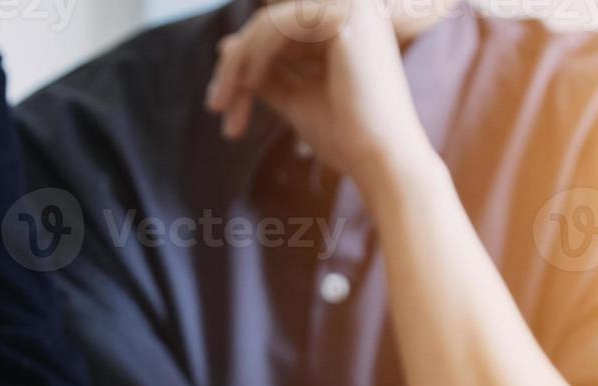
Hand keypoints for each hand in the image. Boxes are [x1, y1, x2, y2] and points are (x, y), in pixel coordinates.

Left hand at [206, 0, 429, 179]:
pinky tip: (250, 85)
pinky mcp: (343, 14)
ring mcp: (351, 6)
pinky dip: (256, 56)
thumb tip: (225, 45)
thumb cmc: (346, 137)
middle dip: (234, 66)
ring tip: (225, 104)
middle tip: (215, 106)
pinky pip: (278, 26)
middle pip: (269, 26)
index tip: (220, 106)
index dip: (241, 66)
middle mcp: (352, 8)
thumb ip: (265, 72)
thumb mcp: (295, 98)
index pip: (277, 34)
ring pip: (268, 25)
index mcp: (345, 26)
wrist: (382, 159)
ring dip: (238, 65)